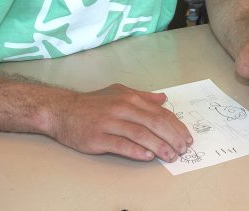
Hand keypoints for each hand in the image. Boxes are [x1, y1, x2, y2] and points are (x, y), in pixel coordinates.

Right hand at [45, 84, 191, 161]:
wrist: (62, 110)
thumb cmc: (92, 103)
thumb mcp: (119, 92)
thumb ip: (142, 96)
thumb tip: (163, 99)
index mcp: (130, 98)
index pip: (160, 113)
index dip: (176, 126)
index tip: (186, 137)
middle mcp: (122, 108)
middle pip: (154, 123)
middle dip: (172, 137)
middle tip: (183, 149)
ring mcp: (110, 123)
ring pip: (141, 134)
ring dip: (159, 146)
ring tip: (171, 156)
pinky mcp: (98, 137)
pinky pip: (121, 145)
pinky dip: (137, 151)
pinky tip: (148, 156)